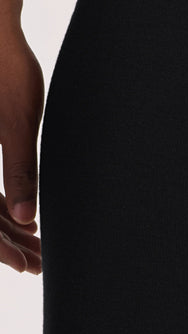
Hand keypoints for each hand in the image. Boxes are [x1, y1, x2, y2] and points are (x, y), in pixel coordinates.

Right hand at [0, 29, 43, 273]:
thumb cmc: (7, 68)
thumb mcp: (17, 124)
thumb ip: (20, 171)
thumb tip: (26, 218)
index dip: (0, 247)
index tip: (26, 265)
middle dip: (6, 242)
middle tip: (38, 262)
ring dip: (4, 226)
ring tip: (37, 246)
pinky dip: (0, 203)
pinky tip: (25, 217)